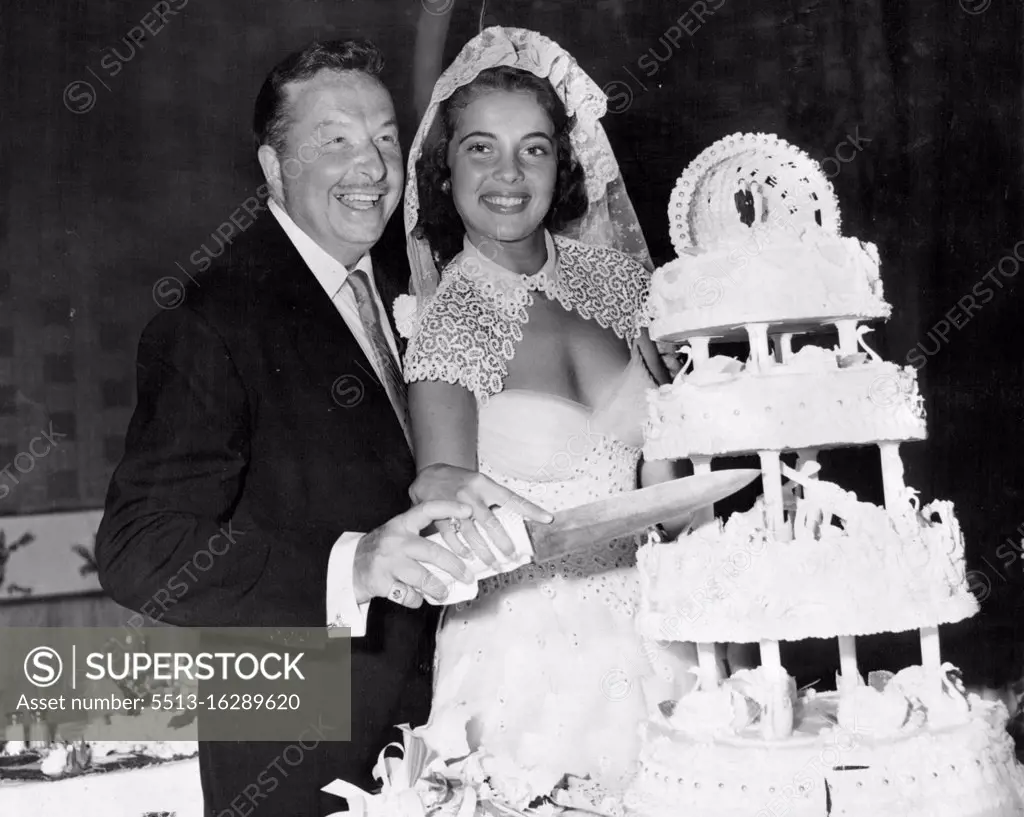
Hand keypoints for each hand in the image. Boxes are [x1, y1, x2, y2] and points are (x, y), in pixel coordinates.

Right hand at [353, 500, 474, 607]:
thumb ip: (420, 538)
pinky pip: (408, 595)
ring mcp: (387, 562)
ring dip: (438, 588)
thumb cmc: (380, 552)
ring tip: (444, 592)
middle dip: (455, 566)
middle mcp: (395, 541)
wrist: (347, 568)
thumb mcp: (397, 536)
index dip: (448, 508)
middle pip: (432, 552)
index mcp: (401, 525)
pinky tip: (415, 597)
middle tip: (468, 576)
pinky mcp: (381, 582)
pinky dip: (416, 600)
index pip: (427, 510)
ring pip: (423, 577)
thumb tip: (456, 550)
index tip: (468, 510)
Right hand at [409, 464, 552, 567]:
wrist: (429, 476)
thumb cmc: (461, 482)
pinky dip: (460, 549)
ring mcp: (454, 505)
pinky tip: (468, 557)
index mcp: (486, 485)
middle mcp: (471, 494)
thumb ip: (496, 499)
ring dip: (483, 552)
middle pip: (491, 522)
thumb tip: (521, 518)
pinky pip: (451, 536)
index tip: (547, 519)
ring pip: (471, 533)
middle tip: (512, 556)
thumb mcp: (481, 483)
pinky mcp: (439, 515)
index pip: (512, 499)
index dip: (531, 509)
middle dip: (503, 542)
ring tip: (493, 563)